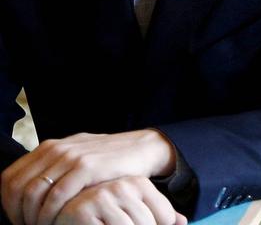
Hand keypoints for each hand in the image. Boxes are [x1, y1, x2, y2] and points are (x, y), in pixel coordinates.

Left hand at [1, 130, 176, 224]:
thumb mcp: (76, 158)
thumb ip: (54, 169)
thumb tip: (29, 193)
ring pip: (35, 192)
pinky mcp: (87, 167)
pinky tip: (58, 223)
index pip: (10, 179)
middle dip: (20, 214)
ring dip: (34, 216)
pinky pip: (58, 195)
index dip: (9, 204)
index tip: (19, 221)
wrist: (143, 149)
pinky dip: (52, 213)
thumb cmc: (109, 160)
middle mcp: (55, 149)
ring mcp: (71, 156)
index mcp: (48, 147)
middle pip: (18, 187)